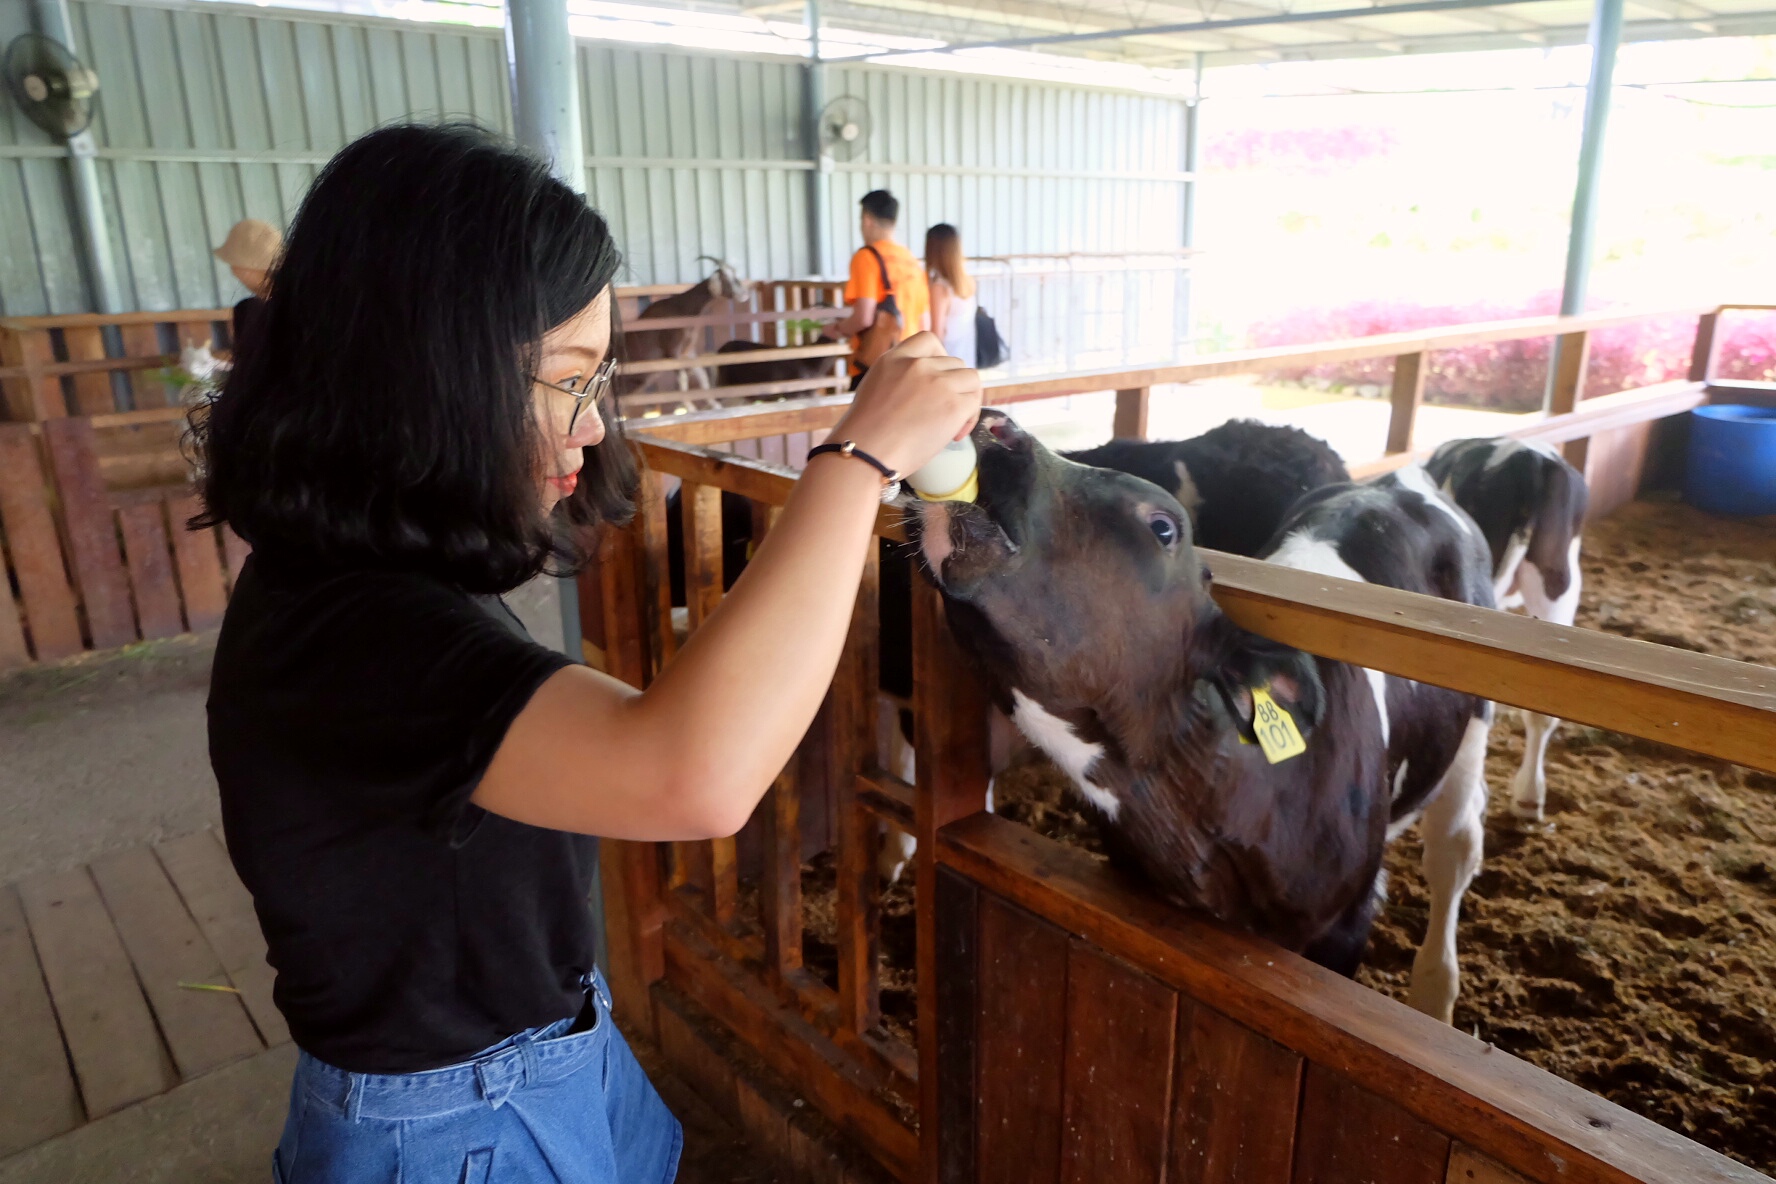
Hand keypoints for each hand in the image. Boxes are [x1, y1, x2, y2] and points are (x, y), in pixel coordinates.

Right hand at [832, 333, 980, 477]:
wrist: (865, 454)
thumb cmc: (864, 434)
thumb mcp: (874, 389)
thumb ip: (899, 379)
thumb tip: (922, 390)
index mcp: (895, 358)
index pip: (929, 340)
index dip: (940, 358)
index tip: (938, 378)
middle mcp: (918, 365)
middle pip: (955, 363)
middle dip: (954, 385)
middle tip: (944, 410)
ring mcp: (938, 383)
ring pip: (971, 379)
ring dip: (967, 398)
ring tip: (955, 422)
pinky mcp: (954, 405)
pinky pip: (974, 404)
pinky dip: (969, 419)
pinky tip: (954, 435)